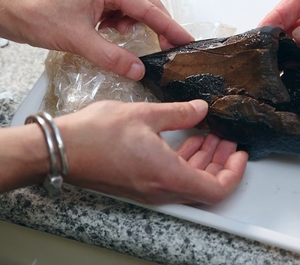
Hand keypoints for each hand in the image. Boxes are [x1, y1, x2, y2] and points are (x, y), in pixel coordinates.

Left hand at [0, 0, 193, 79]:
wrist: (6, 7)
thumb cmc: (36, 16)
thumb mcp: (78, 40)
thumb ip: (112, 56)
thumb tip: (138, 70)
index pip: (148, 9)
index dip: (170, 26)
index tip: (186, 40)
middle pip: (145, 2)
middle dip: (161, 24)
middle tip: (172, 46)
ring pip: (132, 5)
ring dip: (141, 23)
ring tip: (146, 43)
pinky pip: (117, 9)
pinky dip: (124, 23)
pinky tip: (118, 35)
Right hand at [56, 99, 247, 204]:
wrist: (59, 148)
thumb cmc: (96, 134)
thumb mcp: (146, 114)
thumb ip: (180, 113)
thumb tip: (201, 110)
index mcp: (168, 175)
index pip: (216, 189)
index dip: (234, 173)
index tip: (239, 154)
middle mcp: (160, 189)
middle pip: (204, 185)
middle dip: (220, 162)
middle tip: (227, 139)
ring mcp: (148, 189)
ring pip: (187, 181)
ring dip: (202, 160)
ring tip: (210, 134)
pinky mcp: (138, 183)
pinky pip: (171, 177)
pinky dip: (184, 161)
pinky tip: (186, 139)